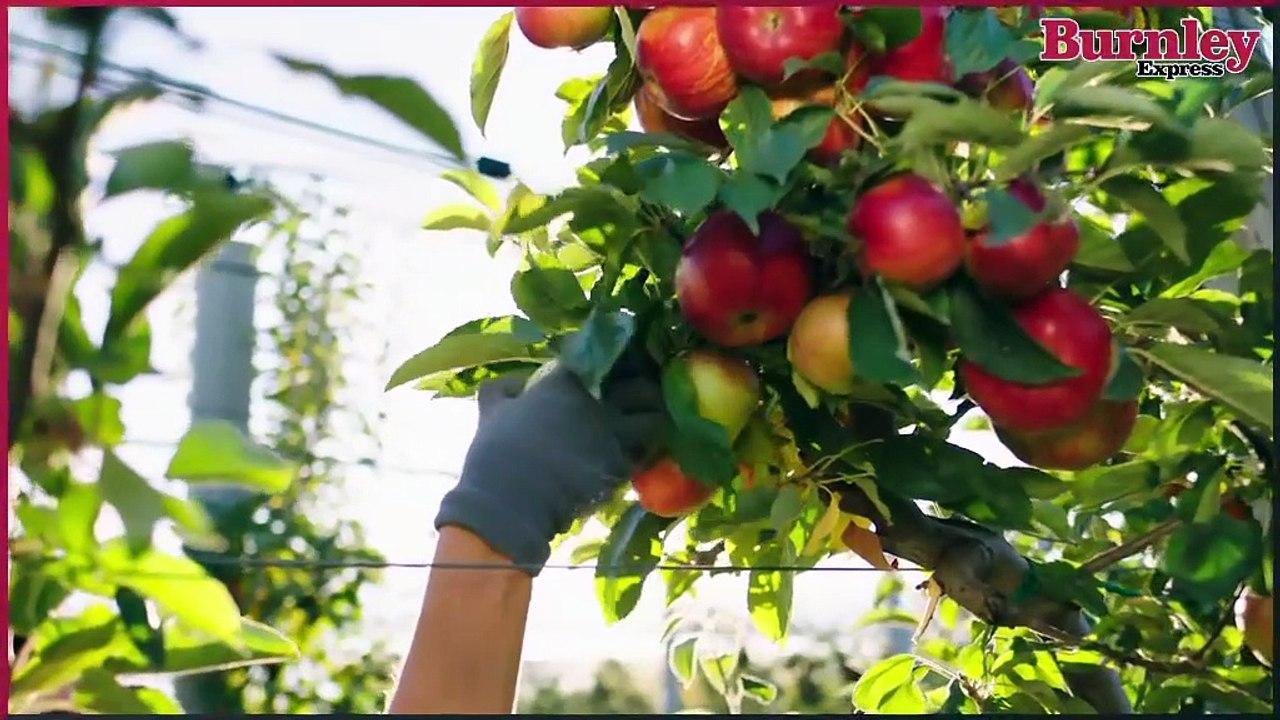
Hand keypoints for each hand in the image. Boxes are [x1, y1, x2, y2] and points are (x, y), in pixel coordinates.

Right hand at [434, 355, 666, 575]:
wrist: (510, 498)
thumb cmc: (495, 451)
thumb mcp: (490, 409)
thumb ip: (505, 389)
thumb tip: (518, 384)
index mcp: (564, 380)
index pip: (600, 361)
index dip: (608, 369)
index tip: (606, 378)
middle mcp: (597, 400)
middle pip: (640, 388)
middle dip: (644, 395)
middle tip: (639, 405)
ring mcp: (613, 433)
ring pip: (653, 421)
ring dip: (651, 425)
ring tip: (644, 433)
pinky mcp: (621, 466)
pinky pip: (642, 457)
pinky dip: (641, 458)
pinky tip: (632, 461)